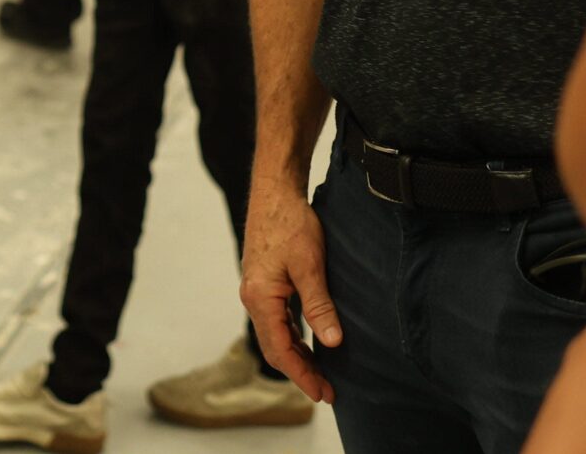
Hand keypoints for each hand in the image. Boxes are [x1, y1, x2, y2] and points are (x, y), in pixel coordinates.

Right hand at [239, 183, 340, 404]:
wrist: (275, 192)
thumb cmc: (290, 223)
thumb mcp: (310, 265)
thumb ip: (319, 304)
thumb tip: (332, 342)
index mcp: (260, 298)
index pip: (280, 350)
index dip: (301, 375)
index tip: (322, 393)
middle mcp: (253, 298)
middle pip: (274, 348)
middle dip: (300, 372)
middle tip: (327, 391)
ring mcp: (257, 291)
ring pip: (275, 336)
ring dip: (296, 356)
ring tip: (321, 373)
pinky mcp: (264, 283)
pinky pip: (276, 321)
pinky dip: (292, 338)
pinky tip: (308, 342)